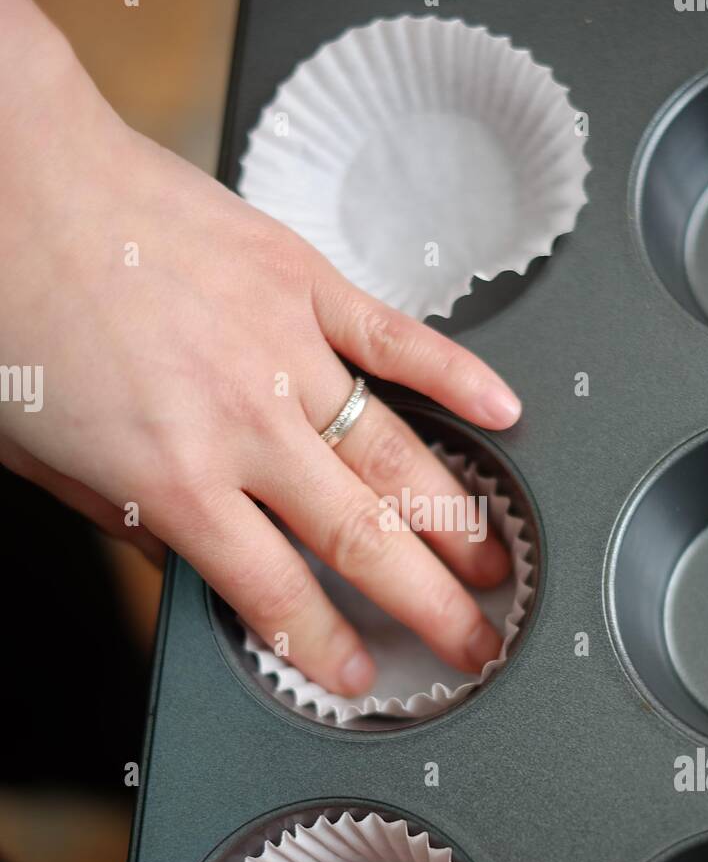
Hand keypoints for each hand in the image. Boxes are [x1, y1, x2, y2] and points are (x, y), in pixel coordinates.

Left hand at [0, 0, 521, 692]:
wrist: (18, 184)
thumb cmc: (15, 311)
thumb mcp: (44, 461)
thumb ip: (128, 523)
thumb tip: (187, 564)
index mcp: (174, 480)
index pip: (275, 594)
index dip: (327, 649)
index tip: (361, 677)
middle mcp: (245, 425)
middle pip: (363, 541)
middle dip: (431, 609)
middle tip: (476, 644)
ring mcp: (287, 350)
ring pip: (397, 455)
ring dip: (456, 521)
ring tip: (496, 564)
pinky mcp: (304, 281)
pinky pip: (399, 339)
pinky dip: (458, 379)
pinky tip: (504, 414)